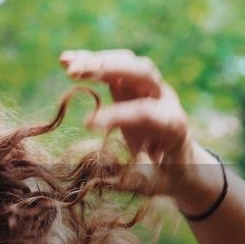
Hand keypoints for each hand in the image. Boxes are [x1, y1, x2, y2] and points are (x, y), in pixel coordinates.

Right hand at [61, 48, 223, 214]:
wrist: (179, 160)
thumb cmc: (165, 176)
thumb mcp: (155, 184)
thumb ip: (135, 179)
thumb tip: (109, 175)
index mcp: (173, 125)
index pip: (146, 112)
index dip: (118, 114)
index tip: (89, 124)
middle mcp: (164, 99)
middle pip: (143, 73)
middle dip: (111, 69)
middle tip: (77, 73)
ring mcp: (149, 89)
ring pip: (127, 63)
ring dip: (97, 61)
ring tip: (67, 64)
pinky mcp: (132, 84)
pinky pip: (113, 66)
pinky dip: (90, 61)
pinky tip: (65, 59)